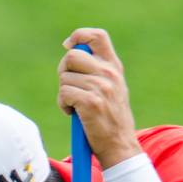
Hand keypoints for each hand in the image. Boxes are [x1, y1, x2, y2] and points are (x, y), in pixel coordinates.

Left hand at [57, 27, 141, 168]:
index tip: (68, 46)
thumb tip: (70, 52)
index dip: (78, 36)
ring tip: (75, 106)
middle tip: (69, 87)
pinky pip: (64, 93)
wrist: (120, 145)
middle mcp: (109, 73)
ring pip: (65, 77)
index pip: (97, 36)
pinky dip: (63, 104)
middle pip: (72, 56)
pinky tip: (73, 114)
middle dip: (63, 71)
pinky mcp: (91, 102)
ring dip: (63, 93)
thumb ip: (97, 70)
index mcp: (114, 67)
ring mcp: (101, 87)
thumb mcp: (111, 88)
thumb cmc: (110, 118)